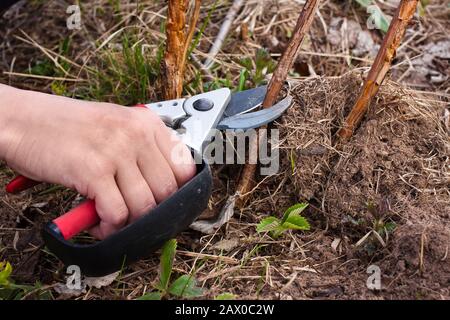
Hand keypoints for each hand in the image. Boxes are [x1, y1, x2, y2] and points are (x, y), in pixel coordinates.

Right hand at [0, 84, 195, 238]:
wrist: (22, 119)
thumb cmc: (66, 126)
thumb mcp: (115, 126)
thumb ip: (142, 150)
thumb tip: (164, 187)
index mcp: (146, 123)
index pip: (184, 166)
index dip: (179, 193)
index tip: (165, 205)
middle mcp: (136, 134)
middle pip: (167, 191)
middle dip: (153, 212)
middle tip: (135, 218)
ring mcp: (116, 151)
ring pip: (145, 206)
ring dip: (130, 224)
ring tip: (113, 223)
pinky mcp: (93, 170)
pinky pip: (117, 213)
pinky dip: (110, 227)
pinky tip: (99, 224)